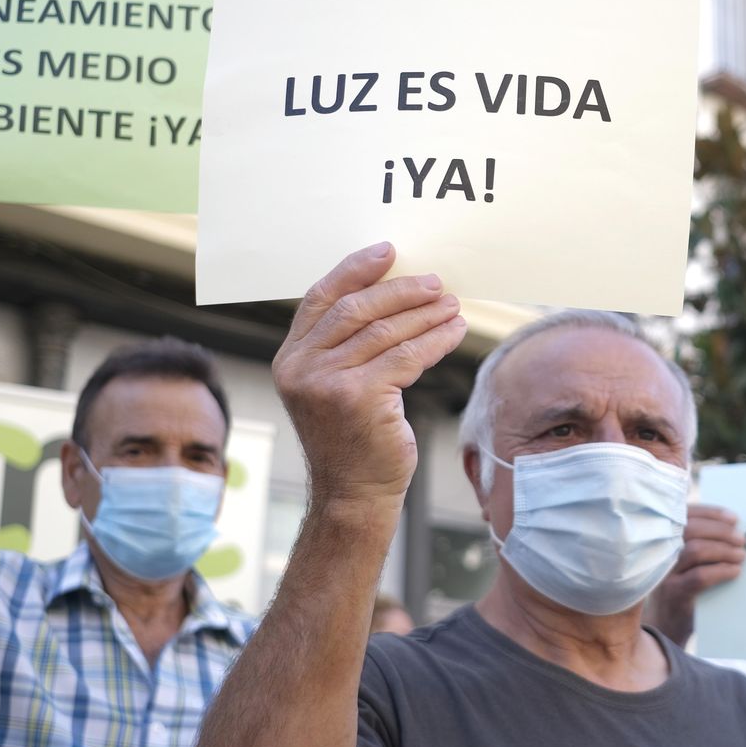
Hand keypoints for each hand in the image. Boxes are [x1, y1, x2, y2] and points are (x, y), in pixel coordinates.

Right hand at [272, 242, 465, 506]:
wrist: (354, 494)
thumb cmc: (353, 439)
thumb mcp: (335, 387)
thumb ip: (345, 347)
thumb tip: (394, 295)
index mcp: (291, 359)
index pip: (321, 299)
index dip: (355, 270)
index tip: (388, 252)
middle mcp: (302, 367)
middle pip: (355, 309)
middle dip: (400, 290)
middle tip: (435, 282)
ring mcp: (328, 382)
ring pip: (385, 331)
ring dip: (425, 313)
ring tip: (452, 305)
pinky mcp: (359, 397)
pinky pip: (407, 356)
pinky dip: (436, 339)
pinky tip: (454, 332)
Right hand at [647, 504, 745, 643]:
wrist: (665, 624)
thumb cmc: (683, 588)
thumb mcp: (686, 562)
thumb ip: (701, 543)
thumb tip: (735, 529)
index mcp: (664, 539)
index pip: (685, 515)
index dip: (711, 513)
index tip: (734, 518)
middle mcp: (660, 552)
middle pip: (690, 529)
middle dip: (720, 531)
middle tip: (741, 539)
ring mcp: (665, 574)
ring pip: (695, 550)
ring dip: (724, 550)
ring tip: (741, 555)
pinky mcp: (674, 593)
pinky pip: (700, 577)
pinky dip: (721, 571)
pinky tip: (735, 571)